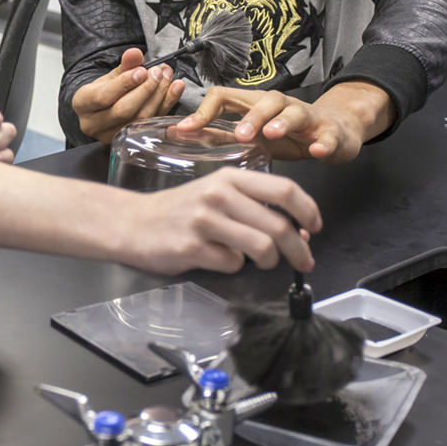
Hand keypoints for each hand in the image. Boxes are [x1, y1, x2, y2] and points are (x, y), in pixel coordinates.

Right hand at [71, 48, 183, 143]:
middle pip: (123, 110)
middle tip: (158, 73)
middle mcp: (93, 124)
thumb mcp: (110, 75)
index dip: (124, 84)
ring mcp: (111, 136)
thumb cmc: (105, 91)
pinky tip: (174, 89)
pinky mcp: (129, 140)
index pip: (102, 96)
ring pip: (139, 119)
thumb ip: (124, 65)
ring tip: (166, 77)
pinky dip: (166, 105)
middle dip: (145, 90)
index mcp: (82, 104)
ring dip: (158, 96)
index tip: (142, 71)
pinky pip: (151, 124)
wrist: (103, 109)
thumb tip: (135, 53)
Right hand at [126, 167, 318, 272]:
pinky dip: (233, 267)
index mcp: (230, 178)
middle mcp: (219, 195)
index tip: (314, 227)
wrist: (132, 223)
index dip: (308, 211)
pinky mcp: (192, 247)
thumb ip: (254, 207)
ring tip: (261, 262)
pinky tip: (220, 259)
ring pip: (262, 248)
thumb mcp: (217, 195)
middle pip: (279, 226)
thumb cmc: (178, 210)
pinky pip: (233, 264)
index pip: (285, 190)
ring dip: (269, 262)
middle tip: (304, 262)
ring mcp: (205, 221)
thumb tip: (298, 232)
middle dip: (299, 250)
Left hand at [176, 80, 392, 162]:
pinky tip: (317, 151)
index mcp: (254, 106)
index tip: (185, 130)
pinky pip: (328, 136)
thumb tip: (180, 133)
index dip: (204, 111)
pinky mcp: (330, 132)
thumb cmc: (287, 134)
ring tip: (272, 134)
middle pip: (264, 101)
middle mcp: (280, 106)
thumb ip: (219, 134)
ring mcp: (307, 117)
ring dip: (282, 122)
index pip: (225, 96)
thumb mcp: (251, 134)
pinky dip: (324, 143)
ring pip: (294, 112)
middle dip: (250, 117)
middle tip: (239, 134)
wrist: (336, 130)